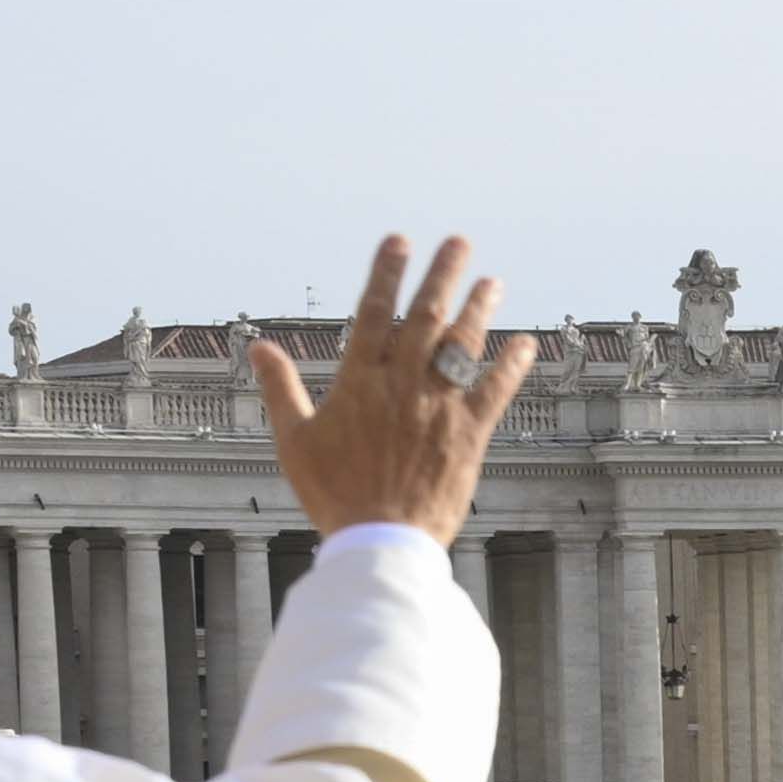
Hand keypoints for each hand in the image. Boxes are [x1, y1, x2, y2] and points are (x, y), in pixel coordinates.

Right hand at [252, 238, 542, 545]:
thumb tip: (257, 346)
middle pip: (426, 316)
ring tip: (491, 281)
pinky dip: (512, 365)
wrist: (382, 540)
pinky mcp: (470, 433)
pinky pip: (496, 390)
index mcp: (359, 381)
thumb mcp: (294, 440)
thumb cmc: (333, 495)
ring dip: (479, 308)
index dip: (387, 273)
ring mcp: (439, 406)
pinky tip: (524, 343)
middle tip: (459, 242)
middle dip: (443, 274)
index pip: (375, 311)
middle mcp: (403, 384)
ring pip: (463, 345)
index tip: (399, 241)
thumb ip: (279, 388)